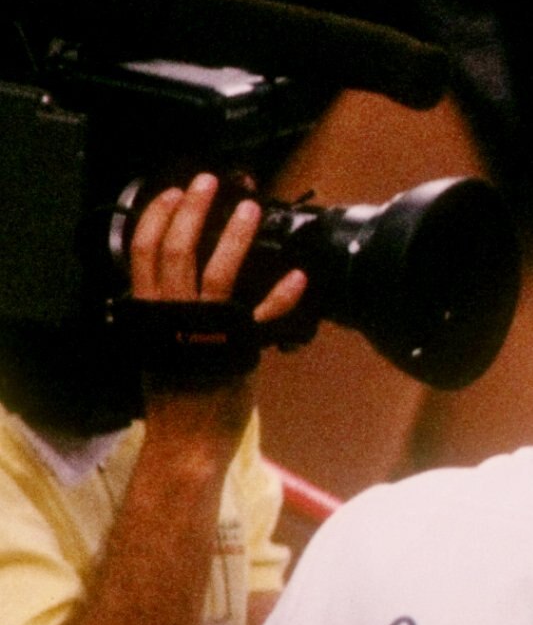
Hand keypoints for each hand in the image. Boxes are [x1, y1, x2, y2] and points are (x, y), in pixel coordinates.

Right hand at [128, 173, 304, 434]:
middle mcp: (171, 317)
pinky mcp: (235, 352)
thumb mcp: (159, 347)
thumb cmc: (176, 398)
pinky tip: (298, 277)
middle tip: (209, 181)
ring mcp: (204, 332)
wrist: (186, 442)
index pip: (142, 253)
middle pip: (176, 249)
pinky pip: (261, 316)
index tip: (172, 192)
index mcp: (148, 314)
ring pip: (215, 271)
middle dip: (193, 209)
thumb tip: (175, 286)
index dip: (157, 217)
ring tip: (250, 208)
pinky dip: (282, 295)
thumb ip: (167, 315)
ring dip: (234, 234)